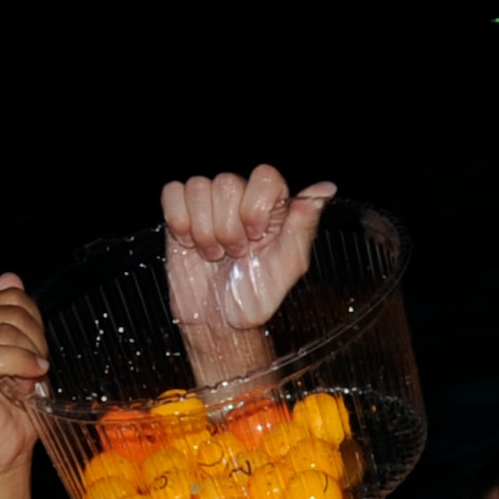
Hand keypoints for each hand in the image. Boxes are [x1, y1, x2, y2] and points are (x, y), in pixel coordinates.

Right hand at [0, 277, 48, 477]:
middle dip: (35, 344)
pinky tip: (28, 384)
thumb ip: (17, 318)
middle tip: (33, 375)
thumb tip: (9, 277)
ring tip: (25, 385)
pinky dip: (21, 368)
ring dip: (29, 361)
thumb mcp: (25, 355)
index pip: (13, 297)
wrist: (2, 452)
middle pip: (12, 312)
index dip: (36, 328)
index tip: (36, 358)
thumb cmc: (14, 411)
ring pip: (6, 332)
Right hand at [162, 164, 337, 331]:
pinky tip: (190, 243)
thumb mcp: (287, 267)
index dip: (256, 204)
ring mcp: (209, 205)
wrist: (219, 323)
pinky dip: (179, 221)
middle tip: (235, 254)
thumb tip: (326, 188)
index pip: (265, 176)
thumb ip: (303, 225)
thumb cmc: (255, 298)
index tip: (256, 235)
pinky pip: (173, 192)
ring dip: (205, 229)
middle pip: (228, 183)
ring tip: (214, 254)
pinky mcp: (180, 213)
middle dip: (229, 227)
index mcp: (272, 209)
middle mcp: (241, 201)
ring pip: (200, 187)